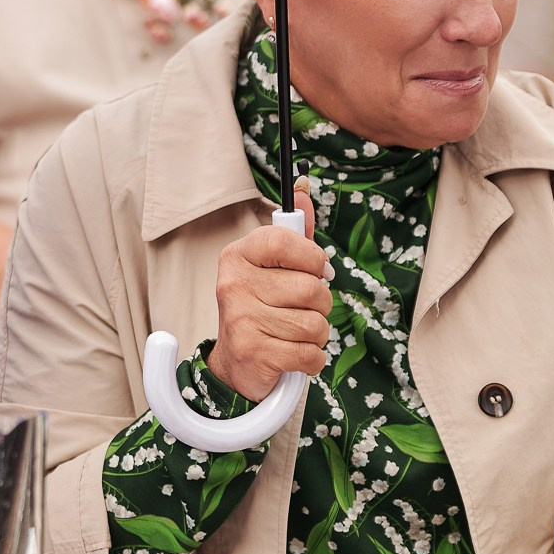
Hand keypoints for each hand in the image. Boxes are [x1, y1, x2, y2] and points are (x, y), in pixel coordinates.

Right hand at [204, 184, 333, 401]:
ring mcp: (241, 318)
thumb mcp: (273, 269)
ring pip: (315, 324)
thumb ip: (293, 233)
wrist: (234, 365)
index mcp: (238, 256)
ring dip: (316, 335)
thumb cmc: (261, 309)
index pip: (285, 240)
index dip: (312, 257)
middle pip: (311, 288)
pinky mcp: (253, 351)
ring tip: (293, 334)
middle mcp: (234, 283)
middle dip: (319, 305)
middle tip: (299, 311)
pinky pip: (311, 354)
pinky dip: (311, 359)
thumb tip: (303, 189)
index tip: (316, 270)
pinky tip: (293, 356)